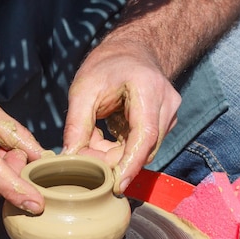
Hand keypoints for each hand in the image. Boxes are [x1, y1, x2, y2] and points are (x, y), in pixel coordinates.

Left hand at [62, 38, 180, 193]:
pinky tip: (106, 136)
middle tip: (85, 158)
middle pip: (144, 148)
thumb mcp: (83, 90)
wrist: (132, 51)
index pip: (144, 135)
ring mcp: (170, 114)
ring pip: (144, 151)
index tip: (117, 185)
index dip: (131, 164)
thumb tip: (70, 158)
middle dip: (114, 161)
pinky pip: (143, 147)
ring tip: (94, 140)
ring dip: (116, 155)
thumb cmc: (106, 66)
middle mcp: (166, 103)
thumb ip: (77, 125)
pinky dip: (122, 149)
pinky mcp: (166, 124)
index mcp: (148, 89)